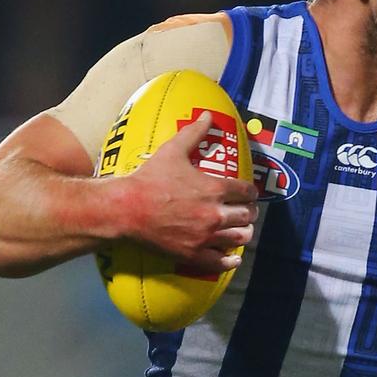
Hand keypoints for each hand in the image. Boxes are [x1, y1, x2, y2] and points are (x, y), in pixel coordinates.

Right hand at [119, 111, 258, 273]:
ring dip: (244, 233)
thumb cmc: (149, 179)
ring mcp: (205, 236)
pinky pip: (221, 261)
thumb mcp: (173, 150)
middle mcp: (215, 213)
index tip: (249, 194)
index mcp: (214, 188)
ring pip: (240, 238)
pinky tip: (232, 256)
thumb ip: (194, 133)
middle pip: (247, 215)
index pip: (246, 191)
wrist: (125, 208)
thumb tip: (209, 115)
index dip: (250, 192)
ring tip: (241, 230)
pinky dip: (230, 259)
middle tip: (246, 212)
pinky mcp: (193, 253)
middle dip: (249, 212)